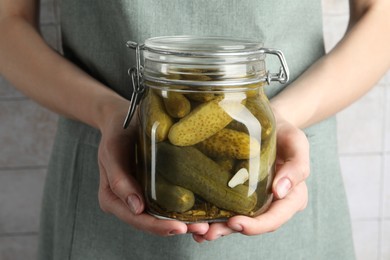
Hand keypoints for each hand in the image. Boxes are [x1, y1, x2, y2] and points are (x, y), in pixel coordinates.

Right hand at [97, 103, 208, 235]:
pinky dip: (184, 208)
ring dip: (184, 222)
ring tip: (206, 224)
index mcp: (113, 198)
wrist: (122, 118)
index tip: (179, 228)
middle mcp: (128, 202)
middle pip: (152, 222)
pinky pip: (168, 201)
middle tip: (202, 229)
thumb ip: (119, 179)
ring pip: (162, 216)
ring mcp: (143, 195)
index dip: (157, 226)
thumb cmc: (116, 133)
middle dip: (176, 228)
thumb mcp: (112, 151)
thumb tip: (137, 208)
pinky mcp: (155, 187)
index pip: (137, 219)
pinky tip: (202, 210)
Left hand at [193, 112, 309, 241]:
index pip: (274, 218)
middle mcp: (272, 203)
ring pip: (237, 220)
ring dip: (218, 228)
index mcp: (290, 197)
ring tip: (199, 231)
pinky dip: (213, 217)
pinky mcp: (239, 193)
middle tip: (208, 232)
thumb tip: (280, 192)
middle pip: (252, 224)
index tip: (235, 222)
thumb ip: (297, 166)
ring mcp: (254, 200)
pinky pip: (227, 208)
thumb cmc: (285, 133)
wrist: (270, 122)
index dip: (256, 226)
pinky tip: (196, 221)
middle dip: (230, 230)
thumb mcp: (296, 143)